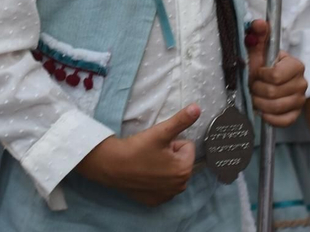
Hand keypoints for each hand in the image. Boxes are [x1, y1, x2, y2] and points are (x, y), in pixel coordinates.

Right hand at [75, 104, 198, 205]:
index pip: (187, 147)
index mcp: (184, 170)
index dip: (173, 143)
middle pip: (181, 161)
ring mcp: (167, 196)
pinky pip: (163, 186)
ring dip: (164, 167)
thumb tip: (197, 108)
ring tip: (147, 162)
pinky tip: (144, 175)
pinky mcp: (155, 201)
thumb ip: (181, 120)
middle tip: (152, 153)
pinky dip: (156, 180)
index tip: (158, 145)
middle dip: (170, 155)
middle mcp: (180, 186)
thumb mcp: (161, 131)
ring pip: (172, 173)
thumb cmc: (137, 148)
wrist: (112, 165)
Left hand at [247, 19, 306, 126]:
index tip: (258, 72)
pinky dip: (269, 117)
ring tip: (256, 97)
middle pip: (273, 93)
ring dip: (260, 103)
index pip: (276, 76)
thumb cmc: (265, 65)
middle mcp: (302, 83)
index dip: (261, 75)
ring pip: (276, 107)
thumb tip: (259, 23)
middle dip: (257, 90)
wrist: (273, 83)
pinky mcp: (296, 114)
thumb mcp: (260, 51)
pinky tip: (263, 110)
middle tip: (253, 86)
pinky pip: (283, 121)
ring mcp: (300, 100)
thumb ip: (259, 35)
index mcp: (296, 65)